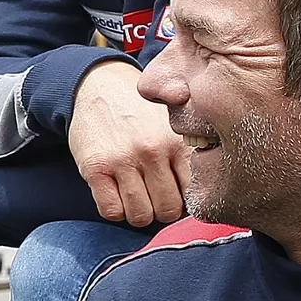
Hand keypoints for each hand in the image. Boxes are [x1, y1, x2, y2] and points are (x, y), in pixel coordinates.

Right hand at [69, 61, 189, 226]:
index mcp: (177, 141)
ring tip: (136, 195)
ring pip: (141, 216)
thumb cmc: (140, 112)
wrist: (99, 85)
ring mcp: (122, 160)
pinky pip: (111, 211)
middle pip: (168, 210)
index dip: (185, 199)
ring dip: (139, 211)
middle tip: (154, 194)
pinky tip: (116, 193)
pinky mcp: (95, 169)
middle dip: (162, 208)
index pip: (193, 193)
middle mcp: (152, 151)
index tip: (176, 191)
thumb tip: (205, 191)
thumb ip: (188, 152)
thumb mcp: (172, 123)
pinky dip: (115, 209)